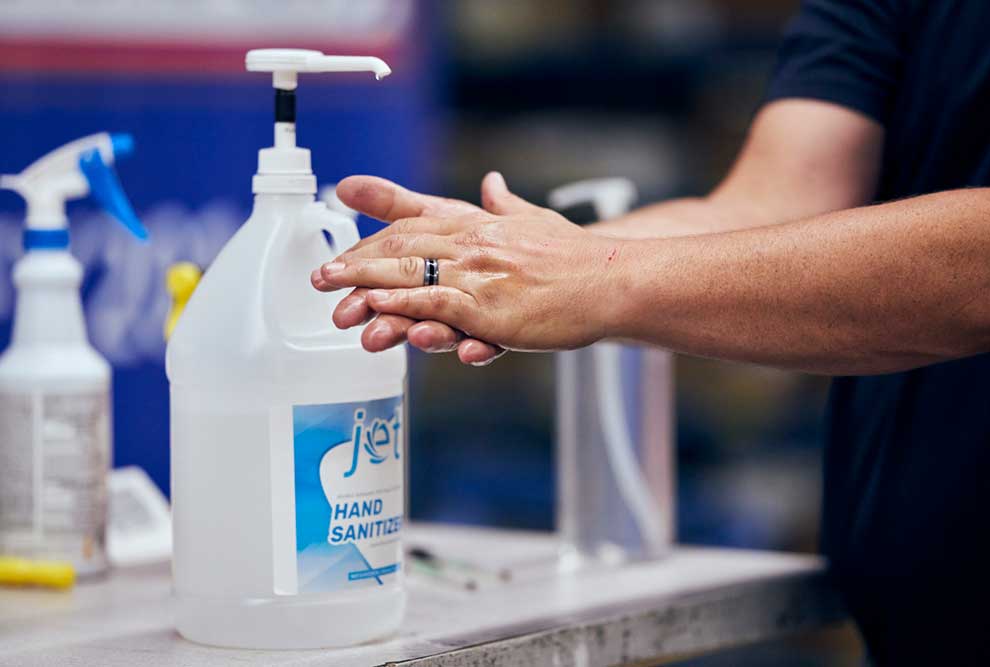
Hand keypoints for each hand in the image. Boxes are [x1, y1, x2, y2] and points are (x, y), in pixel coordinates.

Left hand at [314, 172, 623, 351]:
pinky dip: (406, 303)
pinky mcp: (491, 309)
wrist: (613, 278)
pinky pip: (439, 304)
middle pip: (401, 247)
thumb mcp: (533, 220)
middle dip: (356, 262)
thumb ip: (505, 204)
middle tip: (321, 277)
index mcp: (478, 225)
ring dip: (367, 286)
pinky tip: (378, 306)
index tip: (344, 243)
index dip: (375, 233)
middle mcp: (472, 245)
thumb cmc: (575, 257)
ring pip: (411, 275)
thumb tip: (492, 183)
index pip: (415, 223)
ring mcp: (480, 276)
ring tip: (335, 299)